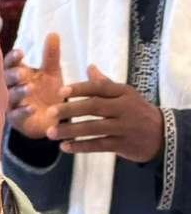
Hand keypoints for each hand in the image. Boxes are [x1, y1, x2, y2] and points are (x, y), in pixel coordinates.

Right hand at [3, 34, 65, 138]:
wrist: (51, 119)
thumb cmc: (47, 92)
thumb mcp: (52, 72)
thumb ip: (51, 55)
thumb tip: (53, 33)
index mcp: (17, 73)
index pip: (10, 62)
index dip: (13, 58)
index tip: (21, 53)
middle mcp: (10, 87)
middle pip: (6, 78)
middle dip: (13, 74)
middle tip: (22, 72)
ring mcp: (11, 103)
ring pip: (10, 96)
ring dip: (19, 91)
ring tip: (30, 88)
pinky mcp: (16, 120)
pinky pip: (16, 115)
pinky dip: (23, 111)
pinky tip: (32, 108)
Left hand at [47, 64, 163, 162]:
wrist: (162, 134)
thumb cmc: (135, 110)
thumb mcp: (124, 94)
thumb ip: (104, 83)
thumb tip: (89, 66)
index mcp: (123, 92)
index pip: (99, 88)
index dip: (79, 89)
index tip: (60, 92)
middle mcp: (124, 108)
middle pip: (94, 107)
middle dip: (70, 110)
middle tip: (50, 113)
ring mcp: (125, 127)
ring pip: (94, 128)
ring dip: (71, 130)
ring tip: (51, 132)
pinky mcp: (124, 144)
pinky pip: (99, 145)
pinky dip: (81, 146)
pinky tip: (65, 147)